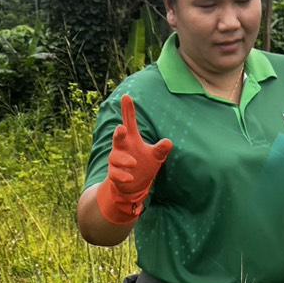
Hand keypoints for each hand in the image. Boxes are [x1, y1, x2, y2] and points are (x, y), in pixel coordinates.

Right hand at [96, 95, 173, 225]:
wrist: (133, 185)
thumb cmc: (144, 164)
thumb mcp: (155, 156)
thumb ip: (161, 149)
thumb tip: (169, 142)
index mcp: (131, 139)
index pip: (129, 122)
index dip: (128, 110)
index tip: (126, 97)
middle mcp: (122, 147)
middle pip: (118, 137)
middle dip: (119, 133)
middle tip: (121, 128)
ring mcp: (116, 160)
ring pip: (115, 157)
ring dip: (124, 160)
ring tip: (134, 163)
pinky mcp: (114, 174)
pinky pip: (115, 174)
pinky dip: (122, 175)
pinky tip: (130, 177)